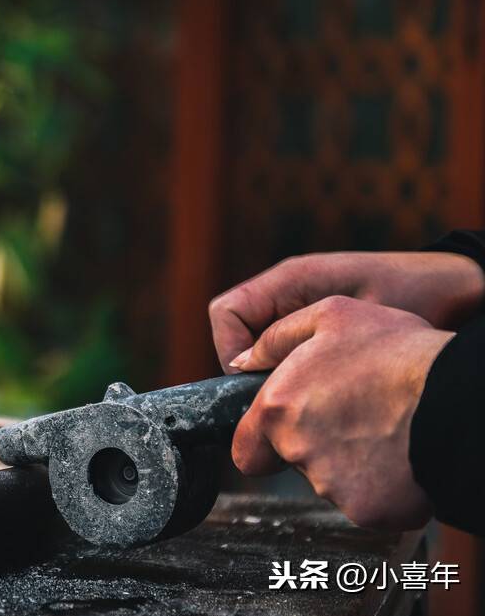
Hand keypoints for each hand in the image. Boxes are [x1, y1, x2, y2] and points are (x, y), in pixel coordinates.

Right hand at [210, 252, 482, 371]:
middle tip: (281, 398)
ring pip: (257, 351)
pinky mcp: (315, 332)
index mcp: (286, 281)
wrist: (453, 290)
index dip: (231, 349)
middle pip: (234, 335)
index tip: (257, 382)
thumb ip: (295, 336)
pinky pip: (284, 357)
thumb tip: (242, 368)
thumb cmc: (410, 293)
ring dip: (273, 376)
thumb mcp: (350, 315)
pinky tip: (322, 393)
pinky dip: (294, 377)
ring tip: (305, 397)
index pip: (226, 313)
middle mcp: (284, 296)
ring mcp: (297, 314)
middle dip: (249, 370)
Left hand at [230, 295, 449, 530]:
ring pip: (328, 482)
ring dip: (347, 462)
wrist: (458, 399)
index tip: (286, 430)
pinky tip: (397, 455)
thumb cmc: (398, 352)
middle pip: (292, 463)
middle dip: (311, 445)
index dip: (263, 442)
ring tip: (381, 429)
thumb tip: (243, 361)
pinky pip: (365, 502)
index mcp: (279, 409)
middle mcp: (298, 452)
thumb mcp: (331, 317)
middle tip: (350, 417)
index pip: (245, 450)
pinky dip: (378, 485)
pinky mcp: (369, 510)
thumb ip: (275, 339)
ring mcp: (333, 487)